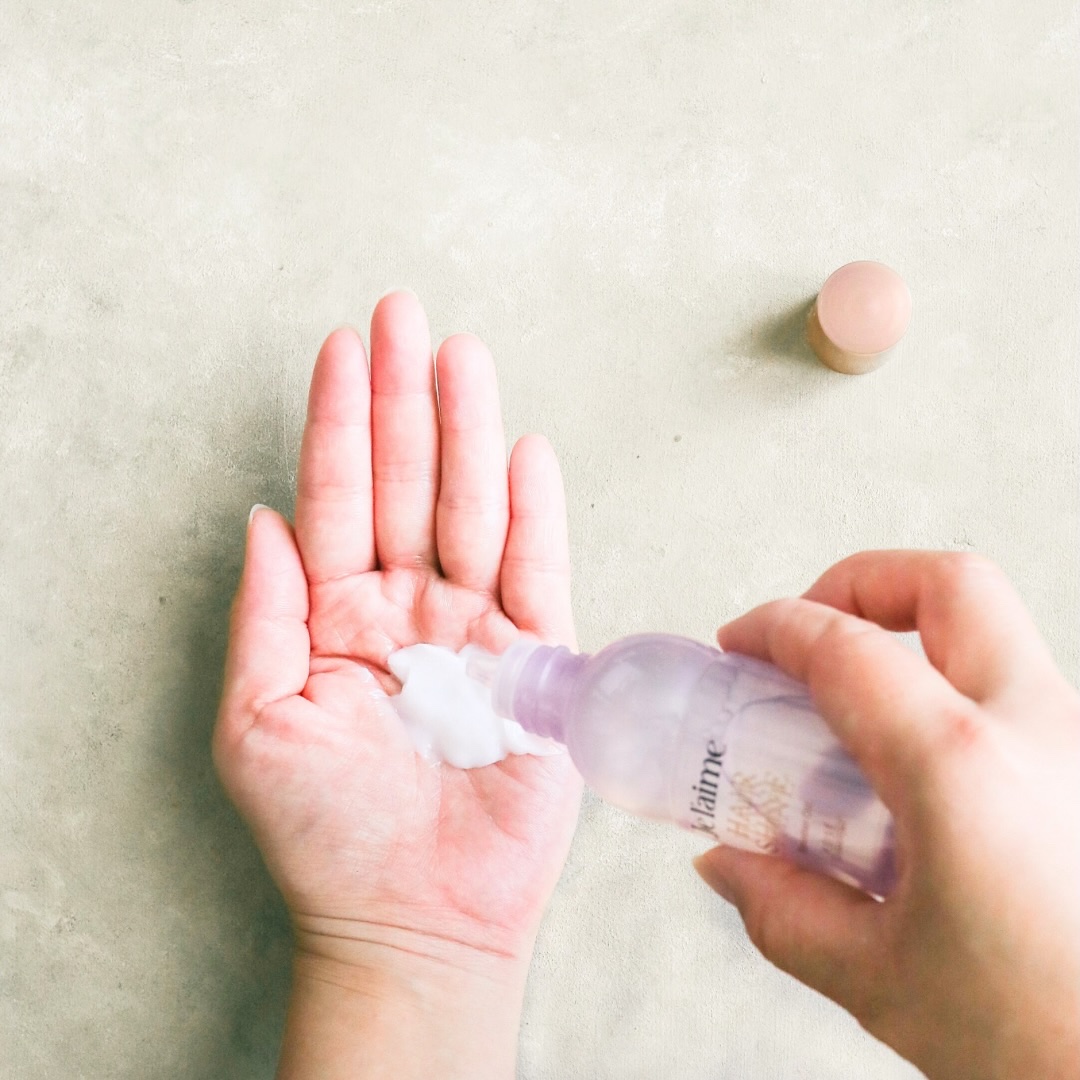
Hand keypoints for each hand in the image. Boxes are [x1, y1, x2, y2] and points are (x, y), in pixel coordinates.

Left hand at [214, 291, 582, 1077]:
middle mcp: (408, 609)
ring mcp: (476, 629)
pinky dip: (535, 512)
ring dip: (466, 432)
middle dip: (403, 399)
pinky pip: (538, 571)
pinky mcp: (537, 659)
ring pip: (472, 510)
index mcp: (338, 617)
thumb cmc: (327, 833)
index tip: (342, 346)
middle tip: (404, 314)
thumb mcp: (258, 723)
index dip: (339, 422)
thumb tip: (263, 519)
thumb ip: (265, 616)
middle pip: (407, 483)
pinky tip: (523, 451)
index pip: (338, 497)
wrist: (415, 914)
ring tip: (460, 356)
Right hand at [694, 551, 1079, 1079]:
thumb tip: (727, 865)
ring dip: (913, 641)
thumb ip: (783, 910)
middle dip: (862, 581)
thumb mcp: (882, 982)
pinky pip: (1019, 695)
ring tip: (857, 710)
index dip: (777, 628)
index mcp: (961, 768)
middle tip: (812, 629)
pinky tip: (919, 776)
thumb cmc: (1052, 1045)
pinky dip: (955, 696)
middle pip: (950, 584)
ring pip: (994, 634)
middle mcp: (1039, 730)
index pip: (846, 647)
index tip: (739, 644)